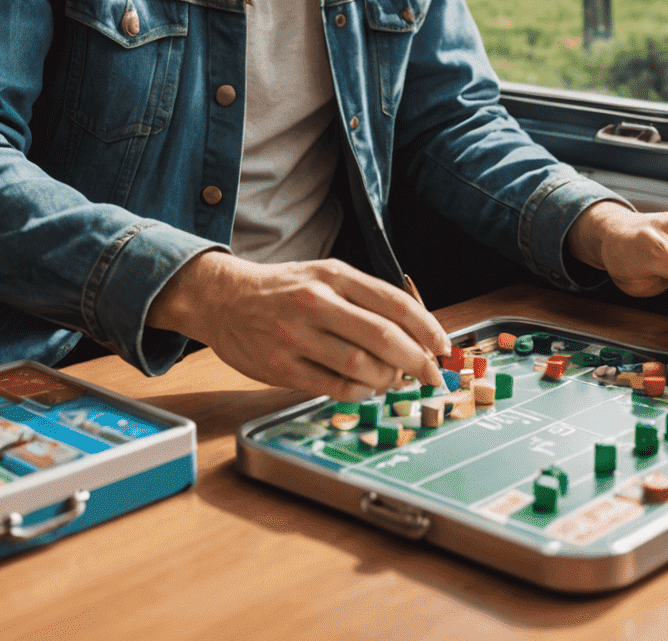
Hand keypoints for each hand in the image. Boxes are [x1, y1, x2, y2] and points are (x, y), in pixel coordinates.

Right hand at [147, 252, 450, 400]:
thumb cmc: (284, 288)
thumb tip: (415, 333)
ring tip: (393, 380)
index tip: (443, 347)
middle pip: (382, 337)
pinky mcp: (281, 367)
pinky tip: (365, 388)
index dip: (426, 327)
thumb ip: (365, 298)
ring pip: (360, 366)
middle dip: (416, 360)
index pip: (394, 302)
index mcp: (334, 275)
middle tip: (430, 375)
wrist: (224, 299)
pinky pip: (333, 386)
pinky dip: (358, 392)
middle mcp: (317, 302)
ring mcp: (297, 336)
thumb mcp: (325, 275)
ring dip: (387, 379)